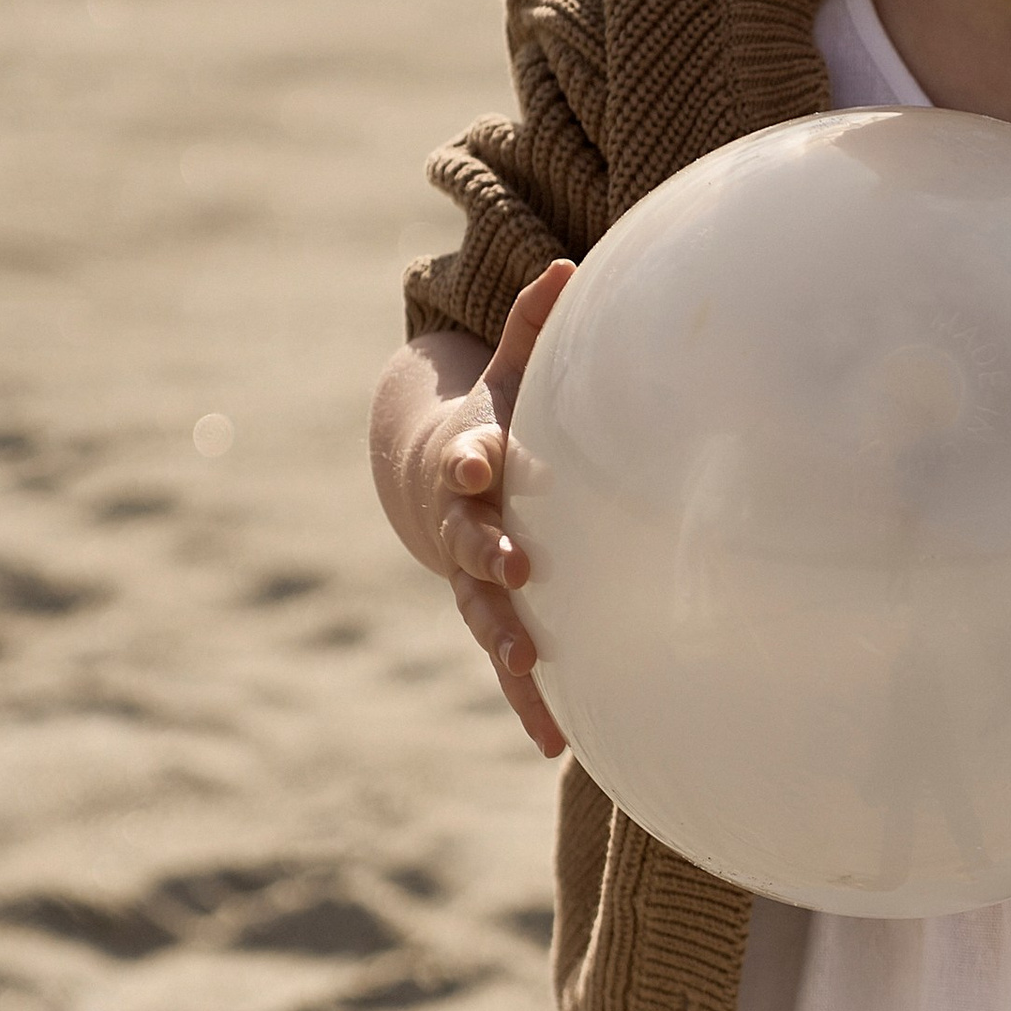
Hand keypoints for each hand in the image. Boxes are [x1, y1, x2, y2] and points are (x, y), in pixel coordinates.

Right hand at [423, 264, 573, 755]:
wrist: (441, 479)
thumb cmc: (497, 424)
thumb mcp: (509, 372)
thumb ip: (534, 327)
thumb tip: (569, 265)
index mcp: (470, 465)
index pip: (465, 460)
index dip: (471, 460)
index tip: (479, 463)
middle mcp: (465, 530)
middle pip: (471, 544)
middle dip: (489, 556)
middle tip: (515, 568)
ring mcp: (475, 582)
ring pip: (487, 616)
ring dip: (507, 644)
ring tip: (531, 675)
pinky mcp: (496, 619)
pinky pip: (511, 664)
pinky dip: (532, 703)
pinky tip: (558, 745)